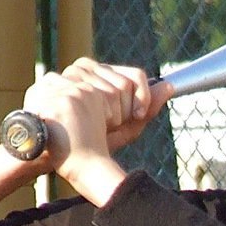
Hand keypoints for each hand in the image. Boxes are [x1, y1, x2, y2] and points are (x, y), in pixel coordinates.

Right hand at [19, 58, 171, 189]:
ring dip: (107, 118)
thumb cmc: (91, 143)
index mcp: (98, 72)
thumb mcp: (123, 127)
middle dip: (122, 114)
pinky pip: (93, 98)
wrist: (58, 157)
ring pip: (110, 93)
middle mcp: (81, 69)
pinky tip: (81, 125)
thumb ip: (145, 107)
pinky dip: (95, 117)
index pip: (133, 76)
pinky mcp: (56, 87)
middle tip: (103, 127)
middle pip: (123, 86)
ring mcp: (67, 76)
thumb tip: (169, 86)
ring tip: (88, 128)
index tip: (135, 116)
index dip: (141, 98)